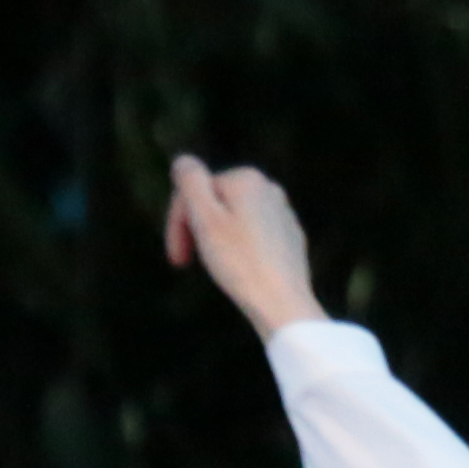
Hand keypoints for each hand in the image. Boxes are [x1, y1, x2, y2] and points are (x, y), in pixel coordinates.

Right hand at [164, 154, 331, 339]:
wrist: (284, 306)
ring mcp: (284, 214)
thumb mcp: (205, 217)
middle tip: (186, 264)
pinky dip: (240, 253)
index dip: (178, 223)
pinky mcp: (291, 240)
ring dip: (217, 242)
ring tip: (219, 269)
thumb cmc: (241, 264)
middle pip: (215, 204)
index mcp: (247, 178)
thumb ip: (190, 181)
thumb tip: (184, 162)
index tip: (177, 258)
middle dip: (197, 230)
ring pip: (233, 222)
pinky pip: (254, 240)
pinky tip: (241, 274)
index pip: (194, 192)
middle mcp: (270, 189)